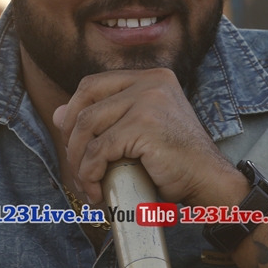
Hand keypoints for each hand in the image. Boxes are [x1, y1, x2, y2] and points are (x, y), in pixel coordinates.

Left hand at [53, 68, 246, 207]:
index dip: (74, 112)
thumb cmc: (177, 162)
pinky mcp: (144, 124)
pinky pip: (100, 149)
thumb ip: (106, 119)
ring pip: (88, 126)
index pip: (93, 85)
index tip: (72, 142)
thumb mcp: (140, 132)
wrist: (209, 182)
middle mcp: (150, 81)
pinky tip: (97, 189)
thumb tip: (58, 115)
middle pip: (86, 100)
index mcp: (152, 77)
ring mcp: (148, 100)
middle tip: (76, 167)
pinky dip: (91, 172)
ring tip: (87, 184)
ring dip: (79, 161)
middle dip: (71, 136)